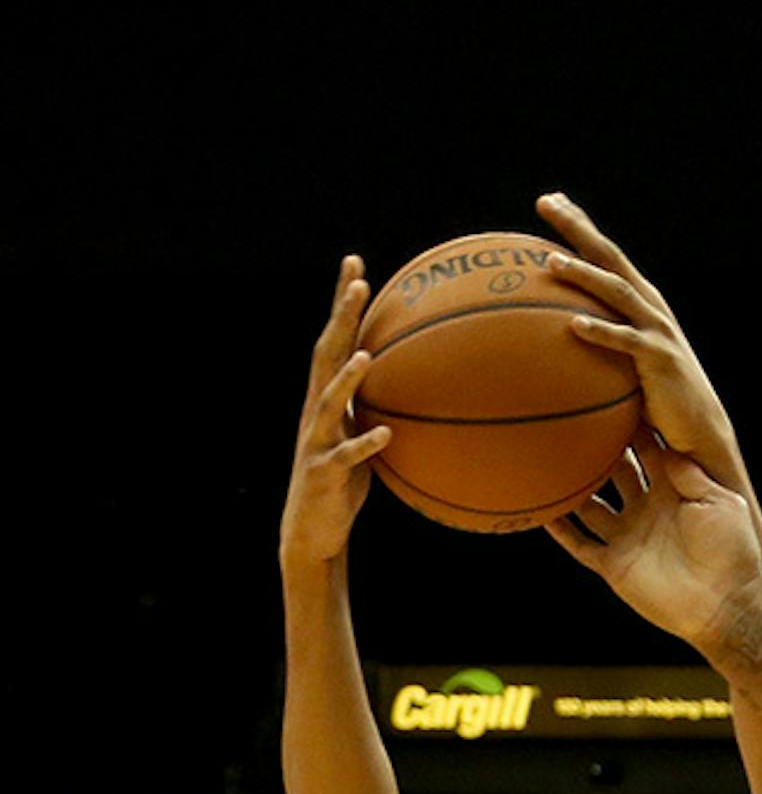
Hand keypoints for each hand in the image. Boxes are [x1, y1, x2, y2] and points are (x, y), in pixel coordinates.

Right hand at [280, 257, 391, 570]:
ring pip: (328, 402)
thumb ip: (381, 409)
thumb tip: (418, 385)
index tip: (355, 264)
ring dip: (347, 378)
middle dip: (341, 316)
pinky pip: (347, 457)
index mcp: (327, 398)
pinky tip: (386, 434)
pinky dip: (366, 444)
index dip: (342, 304)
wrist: (312, 528)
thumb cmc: (343, 481)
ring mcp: (317, 441)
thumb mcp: (365, 437)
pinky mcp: (324, 473)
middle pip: (326, 353)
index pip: (334, 340)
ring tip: (365, 354)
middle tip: (358, 280)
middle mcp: (316, 411)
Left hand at [535, 193, 742, 486]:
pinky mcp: (660, 359)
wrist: (698, 430)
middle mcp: (651, 307)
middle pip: (610, 258)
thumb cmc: (659, 402)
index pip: (607, 255)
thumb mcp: (626, 365)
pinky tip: (574, 325)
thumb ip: (597, 346)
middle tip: (547, 202)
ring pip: (617, 292)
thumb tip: (550, 342)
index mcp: (642, 303)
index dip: (581, 225)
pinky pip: (626, 342)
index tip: (551, 201)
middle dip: (579, 228)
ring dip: (585, 275)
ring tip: (552, 263)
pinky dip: (601, 332)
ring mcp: (658, 331)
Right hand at [547, 428, 761, 647]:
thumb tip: (664, 445)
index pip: (649, 449)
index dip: (634, 425)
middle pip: (616, 470)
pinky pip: (579, 544)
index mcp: (677, 490)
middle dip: (598, 447)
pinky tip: (539, 509)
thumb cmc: (732, 553)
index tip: (614, 396)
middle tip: (573, 417)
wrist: (726, 606)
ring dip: (572, 485)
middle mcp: (649, 509)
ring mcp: (630, 537)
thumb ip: (690, 473)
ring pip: (590, 504)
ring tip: (546, 457)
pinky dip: (560, 528)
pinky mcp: (615, 565)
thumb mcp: (719, 502)